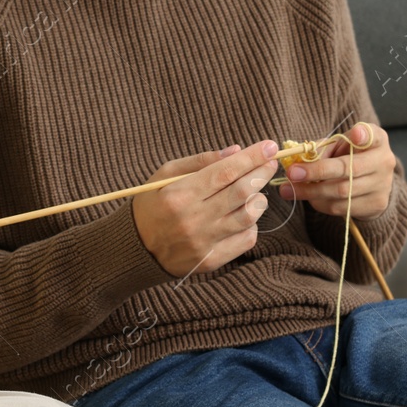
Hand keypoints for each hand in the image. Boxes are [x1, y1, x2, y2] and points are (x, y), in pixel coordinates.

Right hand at [131, 141, 278, 277]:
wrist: (135, 248)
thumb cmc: (151, 204)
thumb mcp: (165, 174)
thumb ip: (200, 161)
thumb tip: (235, 151)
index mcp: (179, 194)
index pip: (225, 171)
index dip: (251, 157)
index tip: (270, 146)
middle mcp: (193, 219)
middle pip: (241, 192)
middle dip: (261, 173)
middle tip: (271, 162)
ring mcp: (203, 242)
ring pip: (248, 216)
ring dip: (258, 200)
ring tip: (255, 190)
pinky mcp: (211, 260)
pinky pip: (245, 240)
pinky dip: (252, 224)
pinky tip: (244, 215)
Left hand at [278, 122, 394, 218]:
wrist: (371, 182)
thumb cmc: (350, 157)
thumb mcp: (339, 145)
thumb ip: (323, 148)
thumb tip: (301, 162)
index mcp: (377, 140)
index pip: (373, 134)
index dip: (364, 135)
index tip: (354, 135)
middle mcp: (384, 161)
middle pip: (349, 168)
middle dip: (317, 171)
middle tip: (292, 173)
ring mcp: (383, 185)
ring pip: (342, 192)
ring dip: (312, 192)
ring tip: (289, 190)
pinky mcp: (376, 205)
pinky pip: (342, 207)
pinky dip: (320, 203)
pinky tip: (309, 198)